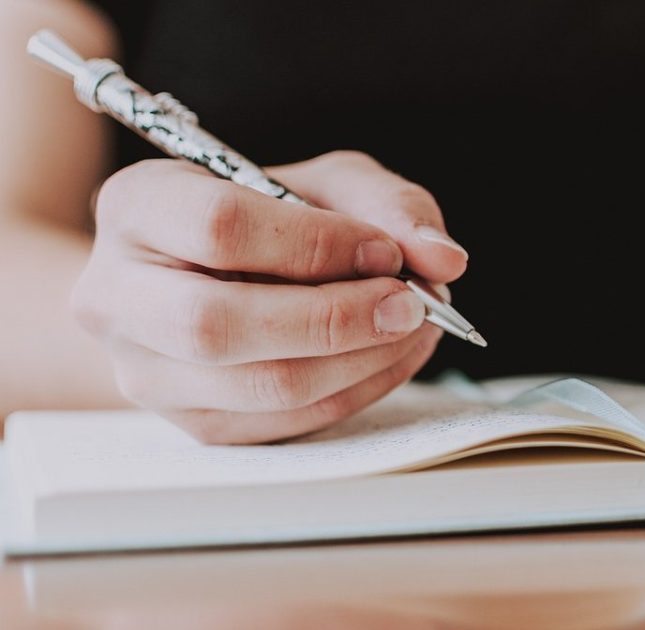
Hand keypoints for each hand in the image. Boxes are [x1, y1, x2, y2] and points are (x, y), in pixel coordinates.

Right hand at [72, 151, 467, 443]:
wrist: (215, 277)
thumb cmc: (272, 220)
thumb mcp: (329, 183)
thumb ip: (389, 205)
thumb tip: (441, 257)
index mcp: (138, 205)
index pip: (219, 227)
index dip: (317, 243)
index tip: (384, 251)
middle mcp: (117, 293)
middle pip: (218, 324)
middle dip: (336, 318)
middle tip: (410, 304)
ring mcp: (144, 371)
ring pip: (257, 386)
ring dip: (359, 361)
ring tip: (414, 327)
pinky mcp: (190, 423)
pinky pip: (283, 424)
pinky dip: (356, 391)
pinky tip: (391, 355)